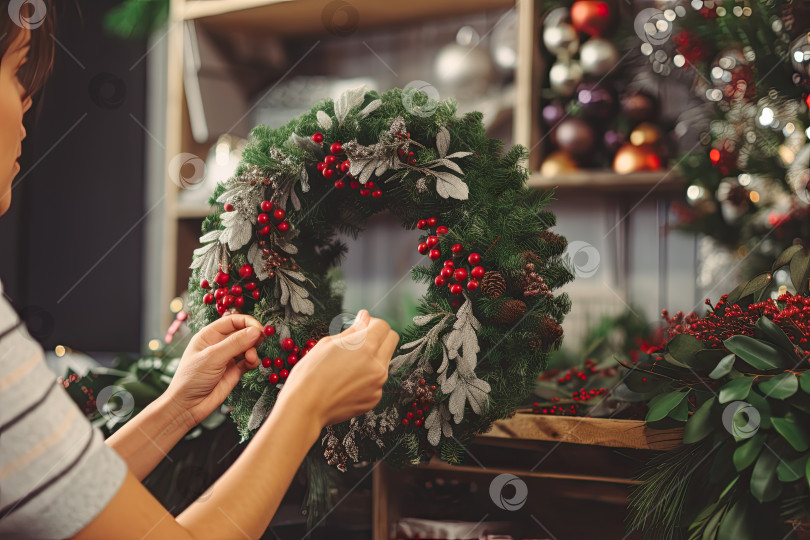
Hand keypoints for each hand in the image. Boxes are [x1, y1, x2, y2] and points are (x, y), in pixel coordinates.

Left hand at [166, 314, 263, 426]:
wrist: (187, 406)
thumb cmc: (191, 378)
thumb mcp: (212, 357)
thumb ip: (235, 344)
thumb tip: (256, 331)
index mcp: (209, 335)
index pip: (232, 321)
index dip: (247, 322)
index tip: (259, 329)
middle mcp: (220, 344)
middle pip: (242, 332)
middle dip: (252, 335)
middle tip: (261, 340)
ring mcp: (228, 357)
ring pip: (248, 346)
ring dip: (253, 349)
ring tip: (251, 357)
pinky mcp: (235, 370)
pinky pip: (249, 361)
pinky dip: (253, 360)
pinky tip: (251, 363)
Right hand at [277, 310, 398, 426]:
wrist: (305, 406)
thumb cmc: (311, 373)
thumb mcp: (328, 343)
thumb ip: (352, 331)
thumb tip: (365, 317)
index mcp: (367, 346)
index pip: (384, 326)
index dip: (372, 324)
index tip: (362, 327)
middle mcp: (378, 364)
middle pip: (391, 341)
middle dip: (380, 337)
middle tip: (360, 342)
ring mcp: (378, 383)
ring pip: (385, 362)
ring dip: (373, 358)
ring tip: (348, 365)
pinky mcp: (374, 398)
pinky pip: (377, 381)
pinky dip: (367, 378)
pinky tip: (347, 381)